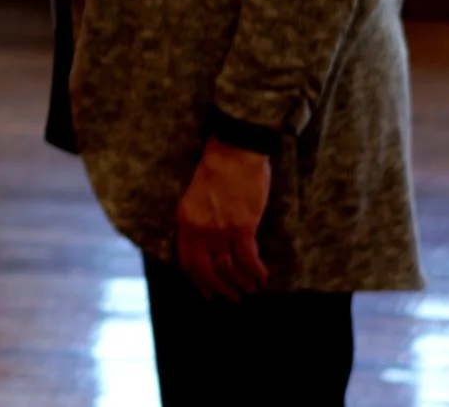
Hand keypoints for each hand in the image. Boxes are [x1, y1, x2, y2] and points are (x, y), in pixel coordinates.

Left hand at [174, 139, 270, 300]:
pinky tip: (264, 277)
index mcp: (184, 220)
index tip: (206, 291)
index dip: (197, 279)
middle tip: (231, 298)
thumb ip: (198, 220)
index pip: (186, 260)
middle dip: (218, 288)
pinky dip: (257, 272)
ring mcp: (219, 230)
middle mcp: (198, 229)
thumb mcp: (195, 196)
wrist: (234, 150)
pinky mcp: (241, 227)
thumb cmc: (218, 168)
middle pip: (205, 270)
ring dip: (240, 283)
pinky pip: (248, 259)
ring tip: (250, 289)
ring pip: (228, 268)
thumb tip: (210, 242)